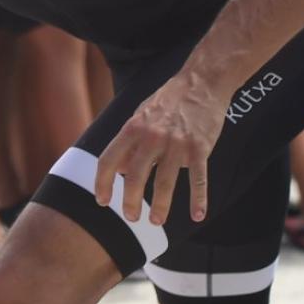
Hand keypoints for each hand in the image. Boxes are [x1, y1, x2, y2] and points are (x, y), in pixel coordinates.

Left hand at [92, 70, 224, 225]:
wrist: (202, 83)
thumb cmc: (168, 100)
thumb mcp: (140, 115)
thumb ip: (128, 142)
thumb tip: (116, 170)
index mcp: (132, 128)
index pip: (108, 160)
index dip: (102, 183)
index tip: (102, 201)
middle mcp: (151, 137)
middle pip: (134, 177)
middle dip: (130, 202)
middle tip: (131, 218)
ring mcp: (176, 144)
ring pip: (164, 182)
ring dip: (159, 206)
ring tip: (156, 221)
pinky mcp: (200, 148)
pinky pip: (198, 179)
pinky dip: (198, 199)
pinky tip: (198, 215)